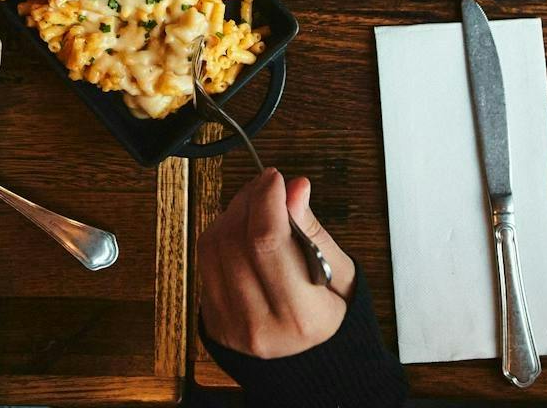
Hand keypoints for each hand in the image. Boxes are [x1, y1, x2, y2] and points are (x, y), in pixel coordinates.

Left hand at [198, 168, 355, 358]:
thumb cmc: (331, 317)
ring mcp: (231, 326)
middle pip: (236, 239)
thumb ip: (313, 231)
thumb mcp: (341, 274)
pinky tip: (243, 233)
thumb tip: (295, 188)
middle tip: (268, 186)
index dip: (266, 199)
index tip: (275, 178)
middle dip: (250, 199)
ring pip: (215, 247)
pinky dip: (221, 236)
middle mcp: (260, 324)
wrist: (310, 368)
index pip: (267, 241)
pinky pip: (205, 263)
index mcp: (301, 316)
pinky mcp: (214, 321)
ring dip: (233, 214)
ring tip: (258, 207)